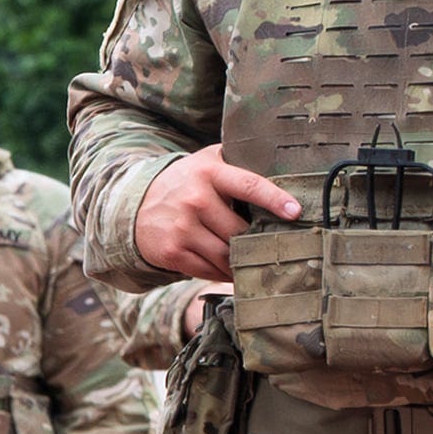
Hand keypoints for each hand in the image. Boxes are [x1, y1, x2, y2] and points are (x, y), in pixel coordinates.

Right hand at [134, 149, 301, 283]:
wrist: (137, 205)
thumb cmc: (186, 182)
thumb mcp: (207, 161)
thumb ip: (238, 160)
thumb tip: (282, 164)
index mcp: (209, 173)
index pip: (248, 185)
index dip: (274, 199)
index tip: (295, 212)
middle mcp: (195, 199)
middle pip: (240, 230)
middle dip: (256, 241)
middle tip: (272, 246)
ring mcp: (181, 227)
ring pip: (226, 254)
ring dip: (241, 261)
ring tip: (252, 260)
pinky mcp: (172, 251)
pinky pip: (208, 270)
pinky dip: (223, 273)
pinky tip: (229, 269)